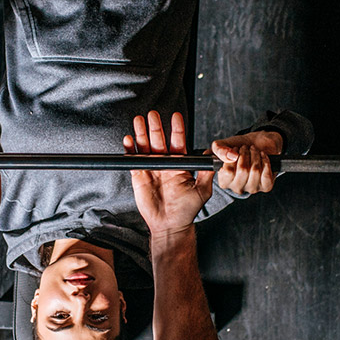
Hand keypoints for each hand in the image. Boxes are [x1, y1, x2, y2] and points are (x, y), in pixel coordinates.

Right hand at [124, 110, 211, 234]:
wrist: (170, 225)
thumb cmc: (187, 210)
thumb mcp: (202, 190)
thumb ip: (206, 172)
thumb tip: (211, 155)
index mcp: (179, 164)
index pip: (178, 141)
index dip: (176, 129)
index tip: (176, 116)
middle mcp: (165, 163)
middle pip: (159, 140)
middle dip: (156, 126)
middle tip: (153, 114)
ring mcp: (151, 169)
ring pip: (145, 147)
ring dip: (141, 133)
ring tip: (138, 120)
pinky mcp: (139, 177)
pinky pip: (134, 160)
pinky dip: (130, 150)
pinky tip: (129, 140)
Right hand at [209, 129, 281, 194]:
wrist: (257, 144)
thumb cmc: (238, 147)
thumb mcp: (223, 145)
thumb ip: (218, 149)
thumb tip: (230, 157)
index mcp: (224, 181)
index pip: (228, 172)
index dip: (232, 158)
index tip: (235, 150)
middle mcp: (237, 188)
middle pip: (243, 171)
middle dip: (245, 154)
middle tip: (245, 148)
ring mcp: (252, 188)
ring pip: (255, 171)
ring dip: (255, 155)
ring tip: (253, 150)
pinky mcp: (265, 186)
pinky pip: (266, 174)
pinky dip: (265, 161)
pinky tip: (262, 155)